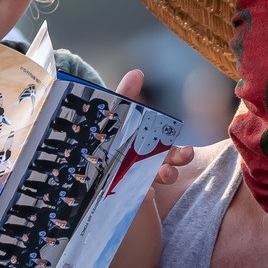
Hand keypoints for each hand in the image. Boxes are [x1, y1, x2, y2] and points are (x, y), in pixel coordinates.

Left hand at [115, 68, 193, 185]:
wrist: (81, 156)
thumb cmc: (107, 133)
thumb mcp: (114, 115)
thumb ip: (126, 95)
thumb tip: (137, 73)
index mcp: (151, 147)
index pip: (171, 148)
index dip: (182, 151)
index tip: (186, 145)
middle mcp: (148, 164)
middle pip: (171, 166)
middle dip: (179, 162)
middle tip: (185, 157)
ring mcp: (137, 179)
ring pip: (158, 181)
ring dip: (166, 177)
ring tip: (165, 173)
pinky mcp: (122, 191)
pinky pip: (136, 195)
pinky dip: (141, 194)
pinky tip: (142, 193)